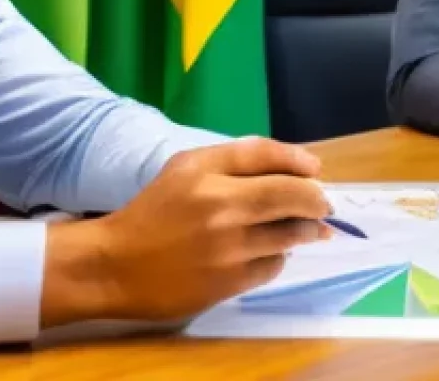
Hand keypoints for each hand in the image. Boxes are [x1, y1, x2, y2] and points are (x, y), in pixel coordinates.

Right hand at [41, 138, 332, 327]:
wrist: (114, 266)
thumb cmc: (157, 208)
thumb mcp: (190, 166)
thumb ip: (241, 157)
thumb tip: (303, 167)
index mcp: (206, 172)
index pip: (267, 155)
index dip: (300, 161)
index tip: (316, 170)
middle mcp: (219, 207)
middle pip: (292, 196)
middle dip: (317, 199)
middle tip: (323, 204)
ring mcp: (225, 249)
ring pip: (289, 234)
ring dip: (305, 229)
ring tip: (306, 227)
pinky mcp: (226, 283)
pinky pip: (272, 266)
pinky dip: (277, 256)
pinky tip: (268, 250)